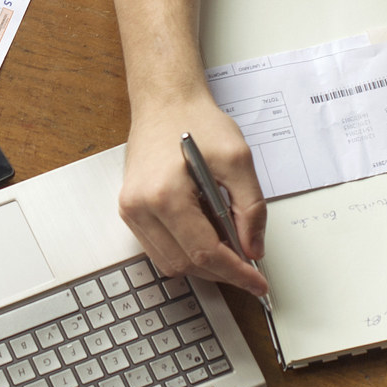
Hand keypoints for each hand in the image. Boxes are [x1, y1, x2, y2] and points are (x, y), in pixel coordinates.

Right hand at [119, 90, 268, 295]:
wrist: (165, 102)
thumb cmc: (196, 122)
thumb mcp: (238, 159)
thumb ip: (250, 208)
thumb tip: (252, 248)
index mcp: (165, 195)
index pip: (204, 252)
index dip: (235, 273)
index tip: (257, 283)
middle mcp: (140, 207)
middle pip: (185, 264)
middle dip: (221, 271)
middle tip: (249, 267)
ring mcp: (130, 210)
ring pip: (169, 263)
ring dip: (202, 265)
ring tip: (228, 250)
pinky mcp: (130, 210)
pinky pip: (158, 249)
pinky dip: (185, 252)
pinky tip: (204, 238)